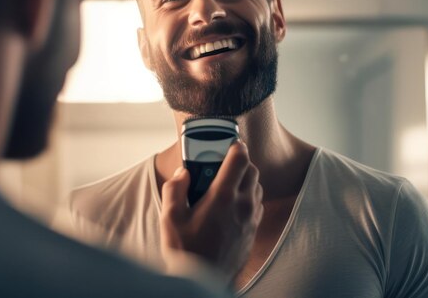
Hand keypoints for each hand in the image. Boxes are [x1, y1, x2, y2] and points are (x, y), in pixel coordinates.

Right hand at [160, 140, 262, 283]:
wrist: (205, 283)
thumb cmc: (186, 252)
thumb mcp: (170, 219)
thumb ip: (175, 189)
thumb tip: (184, 173)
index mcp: (222, 197)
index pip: (240, 159)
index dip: (236, 146)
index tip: (229, 143)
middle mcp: (242, 205)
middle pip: (252, 169)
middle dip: (239, 162)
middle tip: (222, 164)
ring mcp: (251, 218)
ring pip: (257, 186)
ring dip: (245, 179)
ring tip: (225, 184)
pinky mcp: (254, 230)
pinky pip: (257, 203)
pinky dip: (248, 196)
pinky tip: (231, 204)